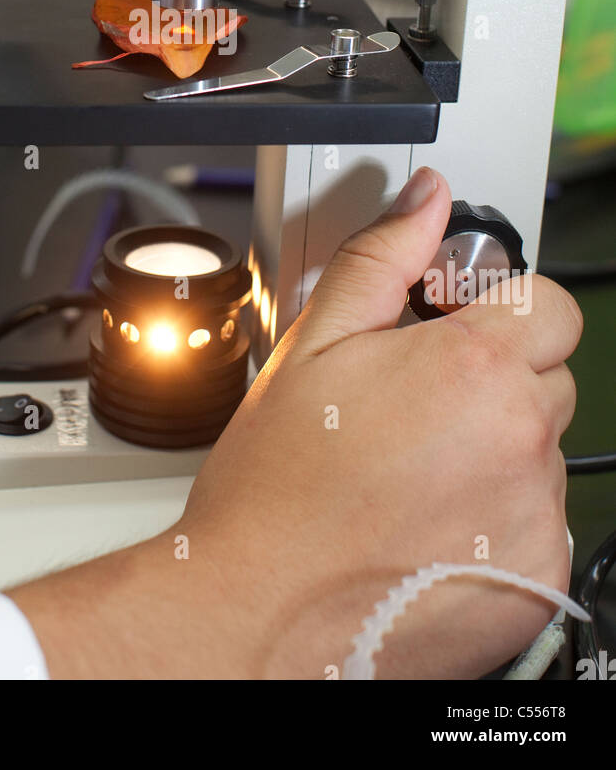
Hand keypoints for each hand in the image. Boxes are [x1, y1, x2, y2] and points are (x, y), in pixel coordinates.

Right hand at [8, 168, 580, 679]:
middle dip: (491, 375)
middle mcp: (520, 440)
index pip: (549, 303)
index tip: (449, 327)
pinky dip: (497, 512)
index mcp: (474, 370)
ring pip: (541, 446)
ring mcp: (535, 513)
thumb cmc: (277, 489)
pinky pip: (539, 516)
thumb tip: (425, 200)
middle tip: (412, 402)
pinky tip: (428, 518)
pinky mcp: (539, 572)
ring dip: (495, 443)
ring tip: (410, 467)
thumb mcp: (314, 344)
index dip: (495, 307)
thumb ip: (383, 257)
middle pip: (546, 374)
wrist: (261, 610)